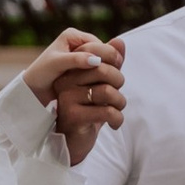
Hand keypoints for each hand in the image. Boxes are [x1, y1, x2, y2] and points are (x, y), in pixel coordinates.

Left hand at [21, 30, 124, 115]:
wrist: (33, 88)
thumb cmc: (41, 73)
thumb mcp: (56, 64)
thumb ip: (75, 60)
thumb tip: (96, 60)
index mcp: (73, 35)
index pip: (97, 43)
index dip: (107, 54)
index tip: (115, 66)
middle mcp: (78, 42)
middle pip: (101, 50)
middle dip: (109, 61)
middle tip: (117, 74)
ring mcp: (81, 55)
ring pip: (101, 60)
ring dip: (107, 69)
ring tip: (112, 81)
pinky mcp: (82, 67)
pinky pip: (97, 69)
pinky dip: (102, 75)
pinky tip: (105, 84)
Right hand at [49, 37, 126, 163]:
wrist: (73, 142)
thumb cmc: (88, 110)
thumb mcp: (100, 85)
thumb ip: (110, 63)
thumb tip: (119, 41)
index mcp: (70, 70)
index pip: (96, 53)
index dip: (114, 60)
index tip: (118, 75)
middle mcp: (65, 81)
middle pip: (103, 70)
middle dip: (119, 82)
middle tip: (119, 96)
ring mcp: (67, 99)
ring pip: (107, 91)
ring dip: (120, 102)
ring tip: (118, 109)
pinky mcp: (74, 116)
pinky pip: (106, 111)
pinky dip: (117, 118)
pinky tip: (115, 124)